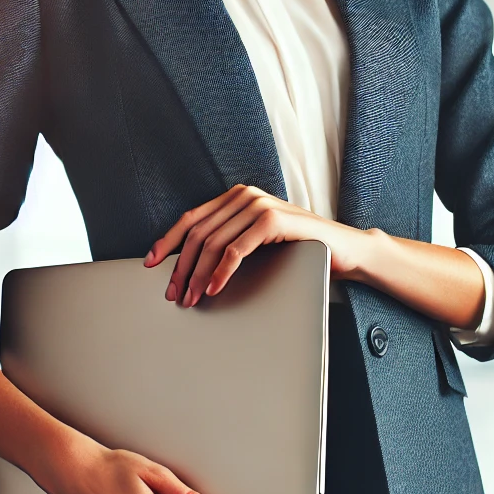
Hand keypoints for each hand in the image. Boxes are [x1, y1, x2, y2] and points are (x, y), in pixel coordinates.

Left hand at [143, 184, 367, 306]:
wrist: (343, 250)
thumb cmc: (300, 249)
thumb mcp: (258, 241)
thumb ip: (231, 239)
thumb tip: (189, 263)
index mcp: (239, 196)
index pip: (192, 218)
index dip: (168, 241)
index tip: (151, 264)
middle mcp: (247, 195)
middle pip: (198, 232)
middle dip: (181, 267)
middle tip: (174, 294)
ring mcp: (261, 205)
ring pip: (213, 243)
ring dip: (198, 275)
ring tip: (192, 298)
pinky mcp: (274, 220)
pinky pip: (236, 250)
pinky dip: (221, 272)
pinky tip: (215, 288)